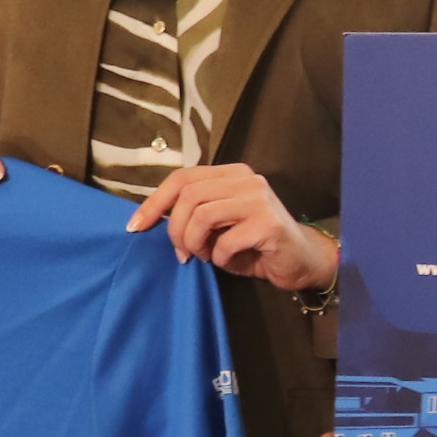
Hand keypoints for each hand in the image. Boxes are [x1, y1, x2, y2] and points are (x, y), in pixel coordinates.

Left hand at [128, 162, 335, 287]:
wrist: (301, 262)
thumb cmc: (254, 246)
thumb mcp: (218, 226)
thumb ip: (193, 215)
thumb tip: (153, 220)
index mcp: (231, 174)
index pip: (183, 177)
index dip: (154, 202)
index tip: (135, 227)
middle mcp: (246, 179)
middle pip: (189, 195)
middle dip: (175, 229)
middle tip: (181, 253)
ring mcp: (259, 199)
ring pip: (202, 214)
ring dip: (194, 243)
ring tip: (203, 256)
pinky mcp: (268, 223)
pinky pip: (225, 241)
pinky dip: (219, 257)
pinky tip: (229, 261)